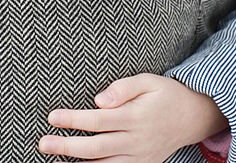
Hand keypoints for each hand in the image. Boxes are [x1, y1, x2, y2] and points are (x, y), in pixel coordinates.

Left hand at [38, 74, 227, 162]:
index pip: (98, 120)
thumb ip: (123, 88)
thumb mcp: (148, 81)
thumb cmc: (166, 95)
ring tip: (54, 160)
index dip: (74, 120)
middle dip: (67, 146)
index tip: (52, 117)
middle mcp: (136, 140)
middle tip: (43, 143)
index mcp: (135, 117)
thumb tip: (99, 99)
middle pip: (96, 147)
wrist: (193, 118)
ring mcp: (139, 156)